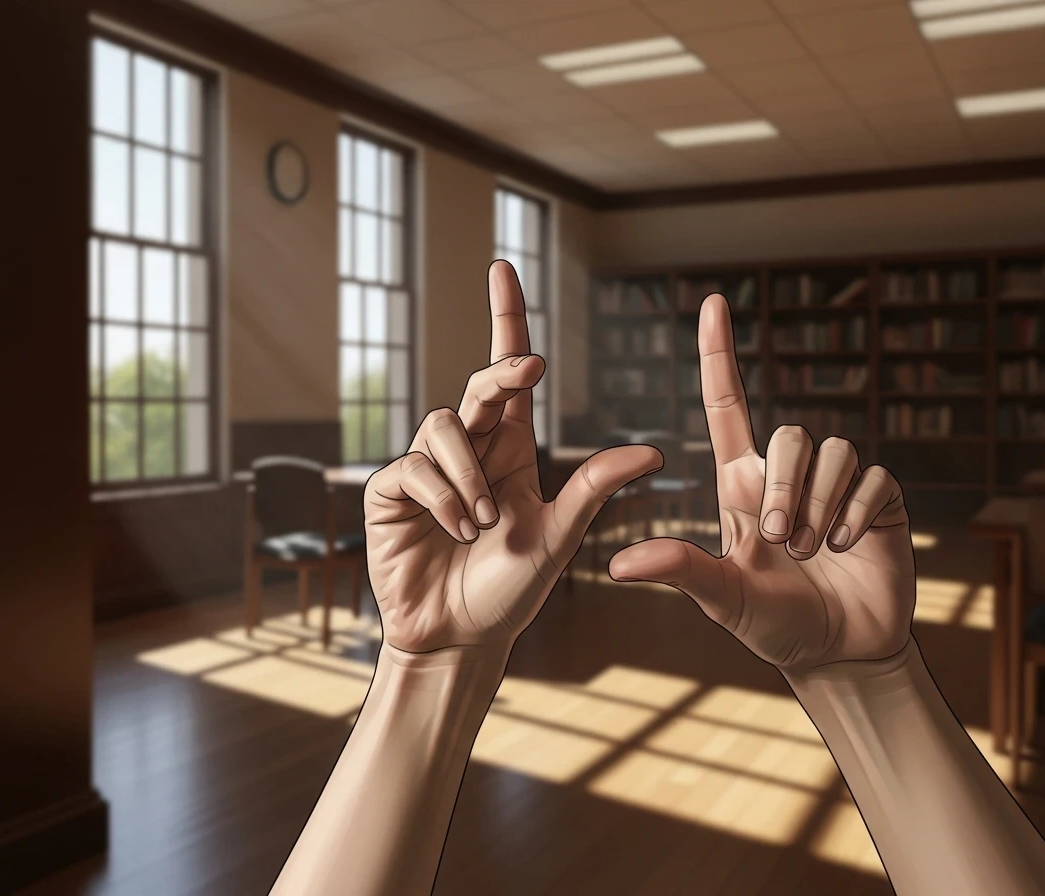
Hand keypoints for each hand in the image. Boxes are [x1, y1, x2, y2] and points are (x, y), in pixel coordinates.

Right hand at [365, 261, 662, 655]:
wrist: (460, 638)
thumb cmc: (510, 589)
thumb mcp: (559, 536)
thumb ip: (595, 489)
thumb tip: (654, 451)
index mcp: (511, 451)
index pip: (510, 377)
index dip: (506, 321)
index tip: (503, 269)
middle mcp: (469, 450)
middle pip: (478, 385)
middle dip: (501, 371)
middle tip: (527, 370)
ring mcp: (426, 469)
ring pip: (443, 424)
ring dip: (469, 473)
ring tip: (482, 522)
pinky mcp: (391, 492)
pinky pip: (414, 468)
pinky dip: (442, 496)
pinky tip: (455, 529)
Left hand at [609, 294, 915, 674]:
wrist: (838, 654)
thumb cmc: (774, 624)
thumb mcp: (721, 598)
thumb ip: (680, 571)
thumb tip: (617, 562)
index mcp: (743, 486)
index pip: (727, 406)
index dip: (719, 356)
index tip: (711, 303)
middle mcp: (790, 477)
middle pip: (790, 435)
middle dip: (787, 488)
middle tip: (780, 540)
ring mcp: (837, 487)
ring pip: (832, 451)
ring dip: (819, 506)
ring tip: (814, 552)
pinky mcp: (879, 500)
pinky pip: (871, 478)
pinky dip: (856, 514)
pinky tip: (849, 547)